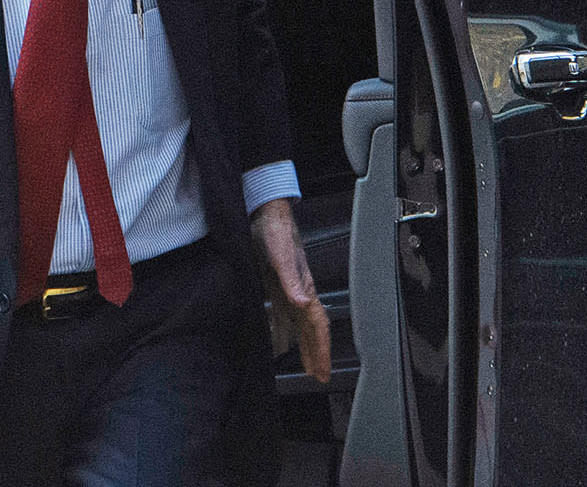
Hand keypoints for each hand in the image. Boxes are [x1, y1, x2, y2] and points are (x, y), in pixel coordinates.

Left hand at [251, 197, 330, 384]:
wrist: (264, 210)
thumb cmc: (275, 229)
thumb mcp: (281, 255)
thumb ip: (291, 279)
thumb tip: (302, 303)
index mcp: (304, 287)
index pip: (317, 325)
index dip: (321, 349)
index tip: (322, 371)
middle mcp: (299, 290)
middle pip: (311, 328)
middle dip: (316, 353)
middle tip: (318, 375)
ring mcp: (288, 287)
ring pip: (298, 323)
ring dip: (302, 344)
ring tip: (303, 364)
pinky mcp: (275, 282)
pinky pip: (282, 312)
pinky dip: (282, 328)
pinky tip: (276, 338)